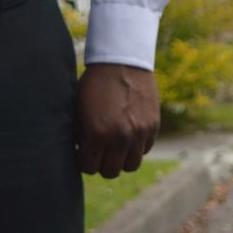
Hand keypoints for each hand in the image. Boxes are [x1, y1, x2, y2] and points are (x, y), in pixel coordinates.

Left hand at [75, 63, 160, 178]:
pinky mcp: (153, 125)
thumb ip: (80, 136)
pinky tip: (129, 133)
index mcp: (97, 134)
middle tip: (99, 150)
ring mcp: (139, 132)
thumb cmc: (94, 84)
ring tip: (115, 146)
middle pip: (110, 171)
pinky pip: (145, 149)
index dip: (84, 161)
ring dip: (122, 159)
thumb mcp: (79, 111)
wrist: (121, 60)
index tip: (83, 153)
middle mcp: (120, 137)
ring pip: (131, 165)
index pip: (89, 168)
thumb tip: (80, 154)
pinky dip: (137, 146)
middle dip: (102, 163)